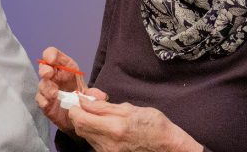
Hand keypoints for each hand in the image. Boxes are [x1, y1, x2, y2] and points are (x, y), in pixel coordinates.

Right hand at [36, 47, 106, 134]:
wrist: (79, 116)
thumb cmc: (82, 99)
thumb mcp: (91, 95)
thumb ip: (95, 94)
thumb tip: (100, 96)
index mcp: (65, 68)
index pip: (54, 55)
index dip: (51, 54)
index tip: (51, 59)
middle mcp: (54, 76)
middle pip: (44, 67)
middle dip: (45, 69)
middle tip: (49, 73)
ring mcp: (48, 89)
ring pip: (42, 84)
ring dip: (46, 87)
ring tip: (54, 94)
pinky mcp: (45, 102)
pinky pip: (40, 99)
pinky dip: (42, 100)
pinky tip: (48, 103)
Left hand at [69, 99, 202, 151]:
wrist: (170, 149)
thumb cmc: (155, 126)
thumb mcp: (131, 109)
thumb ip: (104, 107)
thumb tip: (85, 101)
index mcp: (114, 128)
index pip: (81, 118)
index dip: (75, 107)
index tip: (79, 100)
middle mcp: (108, 144)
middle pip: (79, 128)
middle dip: (79, 115)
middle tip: (86, 106)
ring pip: (86, 136)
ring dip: (87, 124)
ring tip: (99, 116)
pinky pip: (95, 143)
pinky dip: (94, 132)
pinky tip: (105, 127)